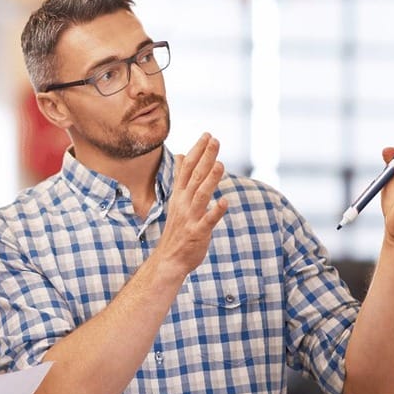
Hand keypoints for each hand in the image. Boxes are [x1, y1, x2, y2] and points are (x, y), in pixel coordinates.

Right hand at [153, 133, 228, 277]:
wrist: (169, 259)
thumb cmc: (177, 229)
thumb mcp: (176, 199)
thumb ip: (181, 177)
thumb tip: (180, 155)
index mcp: (179, 195)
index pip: (187, 168)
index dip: (197, 151)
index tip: (207, 135)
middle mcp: (183, 203)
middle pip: (195, 177)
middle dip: (205, 158)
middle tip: (215, 140)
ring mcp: (190, 218)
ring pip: (201, 195)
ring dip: (210, 180)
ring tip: (220, 164)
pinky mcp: (197, 233)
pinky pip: (207, 221)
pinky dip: (215, 212)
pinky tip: (224, 202)